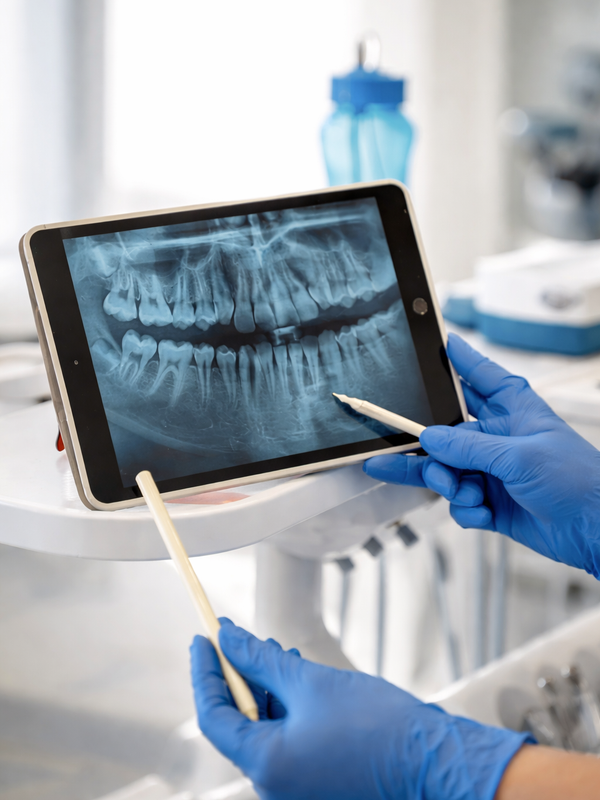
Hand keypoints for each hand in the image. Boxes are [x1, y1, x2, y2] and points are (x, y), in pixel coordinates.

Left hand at [191, 621, 527, 799]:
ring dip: (264, 689)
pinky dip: (284, 708)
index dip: (206, 672)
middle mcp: (274, 786)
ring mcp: (295, 789)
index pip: (214, 715)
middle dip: (239, 676)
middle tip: (241, 637)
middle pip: (238, 722)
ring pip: (263, 730)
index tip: (203, 638)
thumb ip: (261, 659)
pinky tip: (296, 679)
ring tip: (277, 652)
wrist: (434, 761)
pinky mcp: (314, 783)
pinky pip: (285, 741)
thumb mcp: (310, 682)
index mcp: (267, 766)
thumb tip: (228, 638)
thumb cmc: (378, 726)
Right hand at [364, 333, 599, 576]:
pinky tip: (484, 513)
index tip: (438, 342)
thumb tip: (428, 439)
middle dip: (428, 446)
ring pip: (446, 470)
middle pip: (447, 430)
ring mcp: (492, 471)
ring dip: (448, 484)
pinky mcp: (490, 502)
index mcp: (514, 410)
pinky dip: (467, 510)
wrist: (595, 530)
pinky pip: (458, 503)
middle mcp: (498, 437)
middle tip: (393, 451)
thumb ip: (469, 447)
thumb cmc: (577, 480)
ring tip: (464, 492)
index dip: (459, 359)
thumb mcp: (520, 456)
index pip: (480, 376)